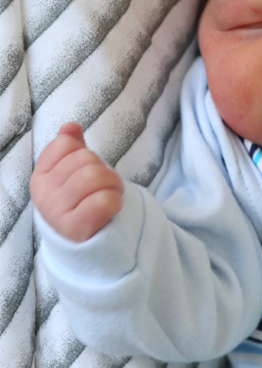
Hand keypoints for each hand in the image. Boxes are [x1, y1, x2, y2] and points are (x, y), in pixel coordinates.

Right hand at [30, 122, 123, 241]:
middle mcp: (44, 193)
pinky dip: (115, 201)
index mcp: (41, 176)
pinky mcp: (75, 228)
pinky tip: (112, 209)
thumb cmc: (84, 201)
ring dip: (114, 184)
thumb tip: (71, 126)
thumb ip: (72, 148)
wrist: (91, 241)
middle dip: (104, 170)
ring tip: (110, 195)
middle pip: (85, 159)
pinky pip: (103, 201)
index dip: (86, 153)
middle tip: (104, 187)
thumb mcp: (75, 172)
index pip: (65, 144)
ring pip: (95, 177)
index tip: (86, 171)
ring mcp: (56, 212)